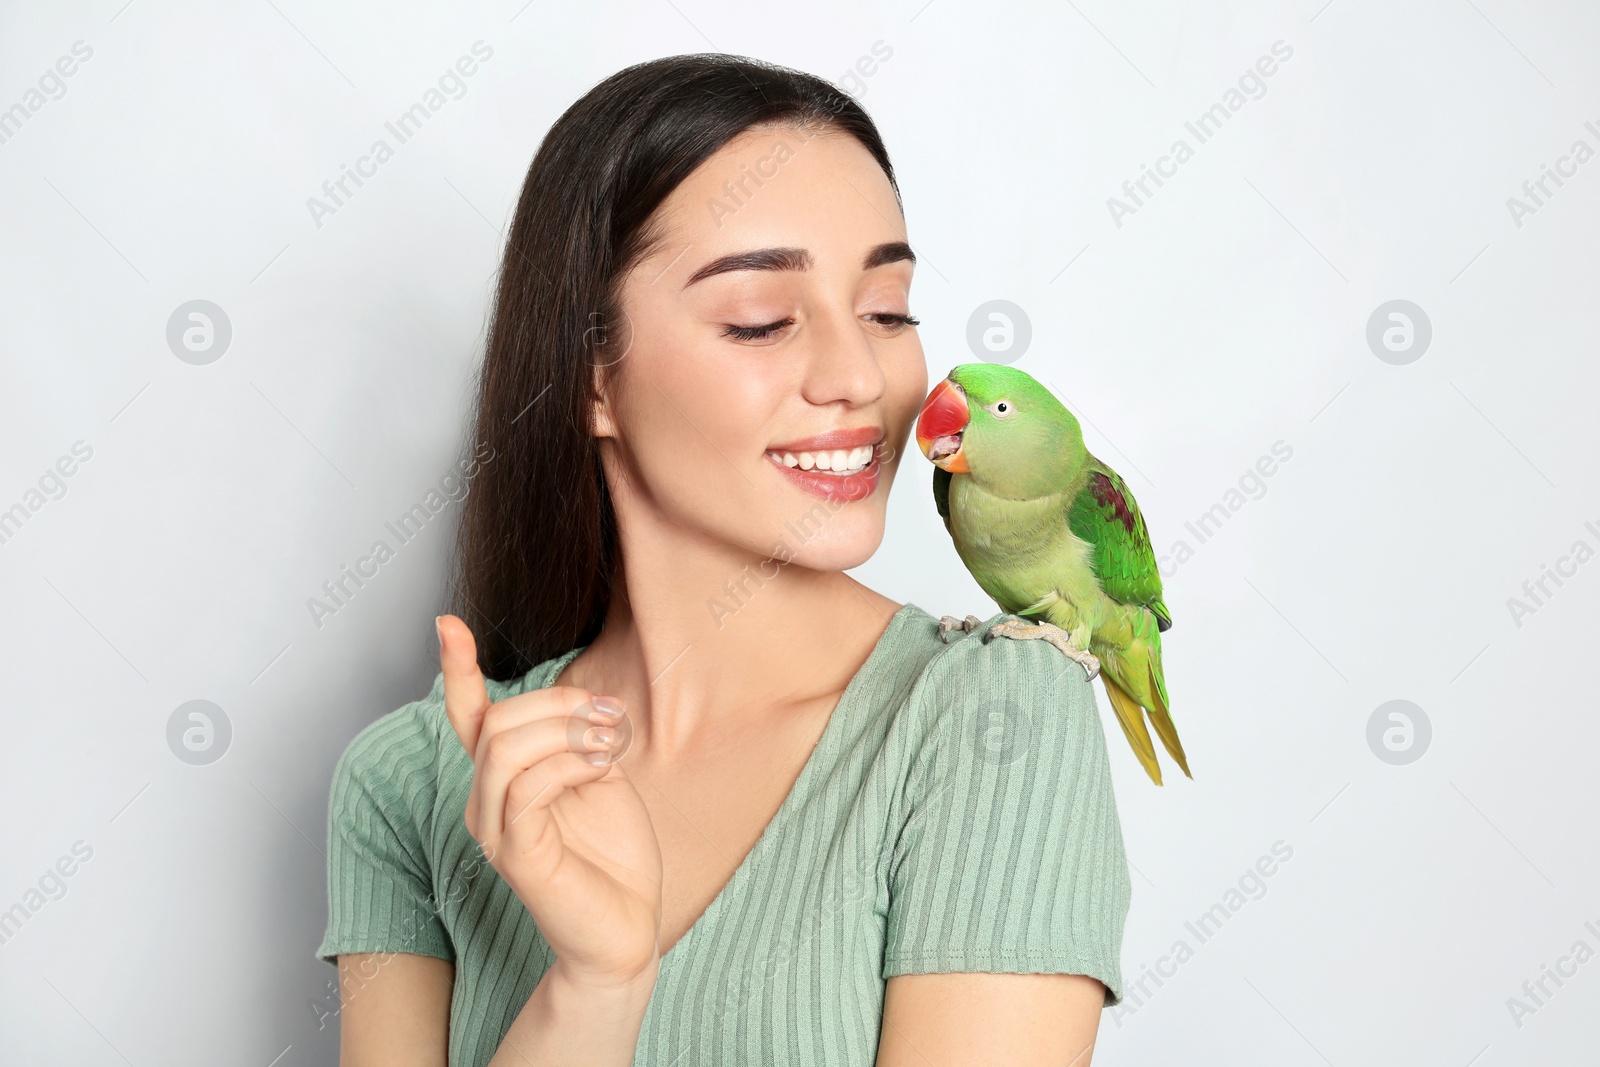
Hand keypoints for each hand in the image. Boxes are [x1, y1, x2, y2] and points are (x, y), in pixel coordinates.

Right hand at [437, 614, 662, 988]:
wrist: (628, 927)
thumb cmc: (615, 854)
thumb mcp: (599, 775)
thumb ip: (575, 739)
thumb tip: (577, 702)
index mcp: (503, 780)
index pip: (470, 718)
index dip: (457, 669)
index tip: (448, 623)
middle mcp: (485, 803)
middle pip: (498, 723)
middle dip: (559, 703)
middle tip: (612, 718)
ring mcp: (494, 831)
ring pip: (505, 749)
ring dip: (567, 732)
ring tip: (611, 744)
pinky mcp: (514, 855)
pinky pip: (526, 787)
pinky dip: (570, 763)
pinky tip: (603, 769)